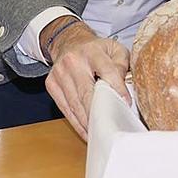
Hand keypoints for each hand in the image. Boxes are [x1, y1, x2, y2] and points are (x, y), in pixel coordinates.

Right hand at [42, 19, 130, 140]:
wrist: (69, 42)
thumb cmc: (96, 49)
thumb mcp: (114, 49)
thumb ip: (122, 64)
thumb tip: (123, 86)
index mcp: (92, 51)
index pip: (107, 71)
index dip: (117, 89)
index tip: (125, 104)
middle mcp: (73, 62)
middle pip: (87, 93)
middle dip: (99, 112)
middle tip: (111, 127)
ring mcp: (60, 74)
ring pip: (75, 104)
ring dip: (88, 122)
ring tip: (100, 134)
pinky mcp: (52, 85)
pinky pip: (65, 108)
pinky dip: (76, 123)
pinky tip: (86, 132)